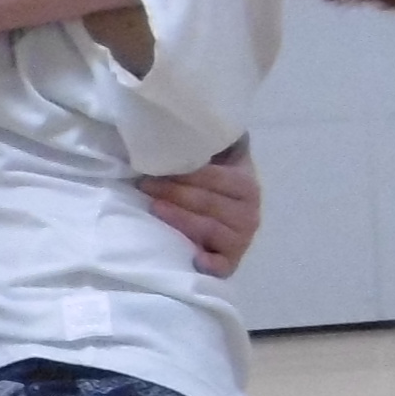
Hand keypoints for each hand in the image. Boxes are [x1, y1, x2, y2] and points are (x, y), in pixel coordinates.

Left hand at [139, 145, 262, 276]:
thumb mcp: (219, 165)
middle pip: (207, 202)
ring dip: (180, 218)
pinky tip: (195, 258)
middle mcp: (249, 214)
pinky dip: (211, 263)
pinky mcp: (232, 263)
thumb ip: (205, 151)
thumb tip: (177, 130)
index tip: (154, 169)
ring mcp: (241, 240)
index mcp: (246, 186)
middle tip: (145, 185)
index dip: (184, 173)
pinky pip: (222, 266)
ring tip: (154, 208)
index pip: (213, 178)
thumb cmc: (216, 189)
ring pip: (208, 228)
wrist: (232, 220)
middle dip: (174, 193)